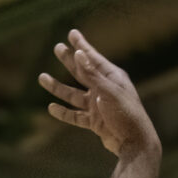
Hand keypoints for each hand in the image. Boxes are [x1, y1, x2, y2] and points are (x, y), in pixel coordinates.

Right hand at [39, 30, 161, 177]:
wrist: (135, 144)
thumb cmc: (127, 115)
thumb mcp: (109, 92)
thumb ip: (92, 74)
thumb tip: (78, 53)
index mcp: (112, 78)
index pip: (93, 58)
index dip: (82, 45)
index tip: (72, 33)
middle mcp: (104, 89)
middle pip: (81, 73)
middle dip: (68, 61)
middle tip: (57, 48)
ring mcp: (98, 106)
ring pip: (73, 95)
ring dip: (58, 87)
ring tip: (42, 77)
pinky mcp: (94, 122)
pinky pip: (75, 115)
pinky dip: (64, 112)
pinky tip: (51, 107)